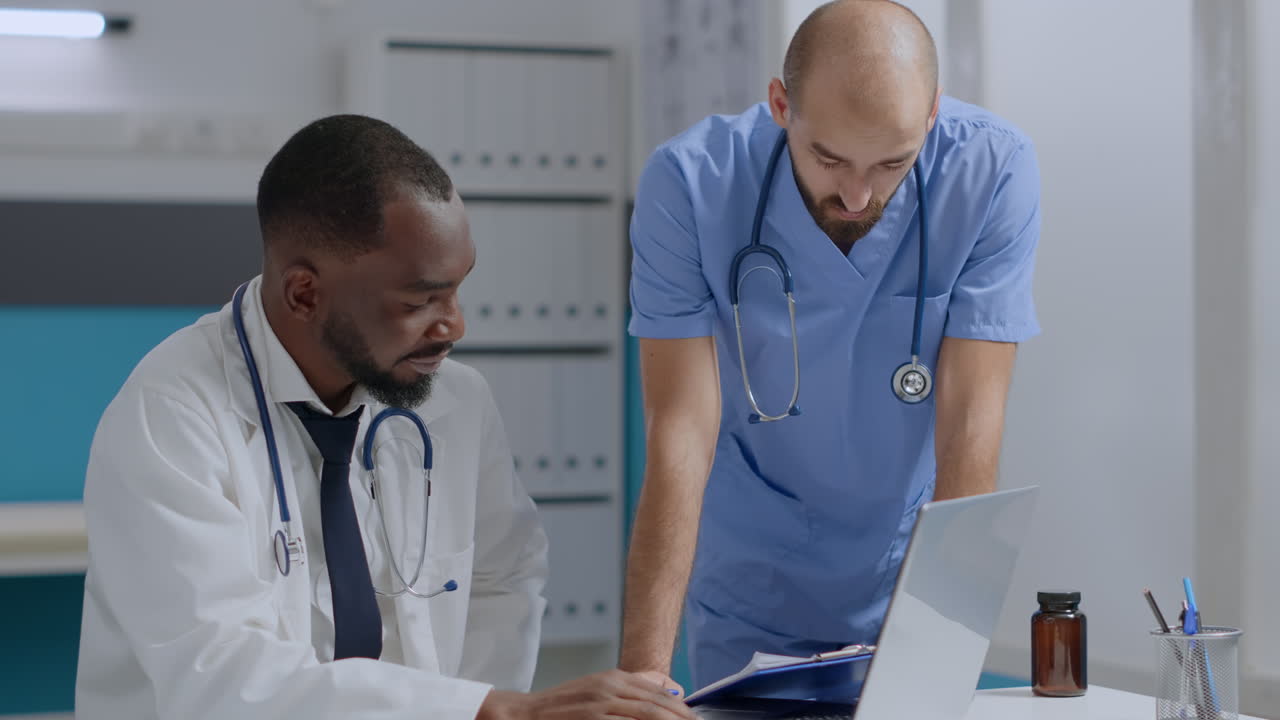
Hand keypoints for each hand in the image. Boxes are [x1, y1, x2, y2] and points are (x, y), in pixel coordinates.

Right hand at [478, 669, 694, 719]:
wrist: (526, 714)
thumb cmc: (562, 706)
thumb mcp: (598, 688)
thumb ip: (631, 688)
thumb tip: (669, 688)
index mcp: (614, 678)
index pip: (658, 694)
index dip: (680, 710)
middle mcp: (609, 688)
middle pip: (656, 706)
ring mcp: (600, 705)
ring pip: (646, 715)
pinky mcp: (591, 719)